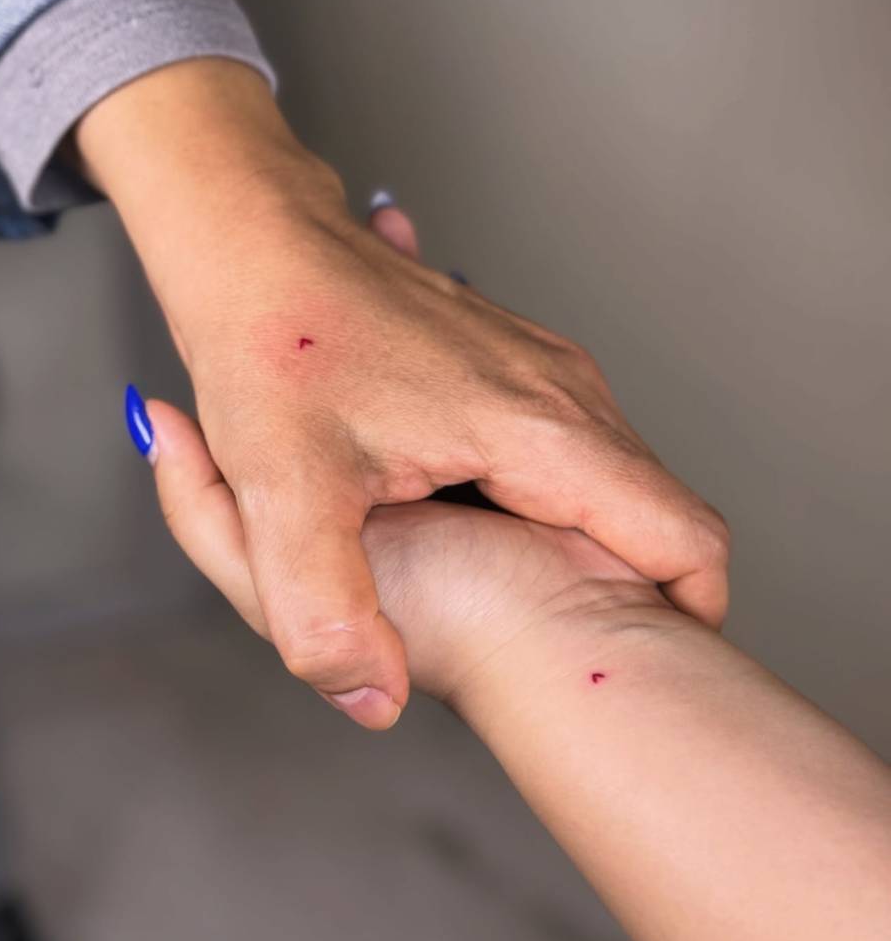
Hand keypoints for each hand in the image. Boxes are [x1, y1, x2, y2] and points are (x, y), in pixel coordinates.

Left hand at [78, 58, 728, 728]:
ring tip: (488, 572)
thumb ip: (322, 609)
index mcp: (541, 432)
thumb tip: (376, 702)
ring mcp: (547, 370)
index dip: (680, 617)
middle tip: (535, 629)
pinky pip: (563, 447)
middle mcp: (567, 392)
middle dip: (617, 590)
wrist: (256, 238)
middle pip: (652, 518)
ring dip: (573, 546)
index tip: (627, 659)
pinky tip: (449, 502)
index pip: (685, 541)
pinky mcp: (516, 364)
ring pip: (609, 484)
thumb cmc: (269, 344)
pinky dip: (533, 499)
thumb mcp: (279, 490)